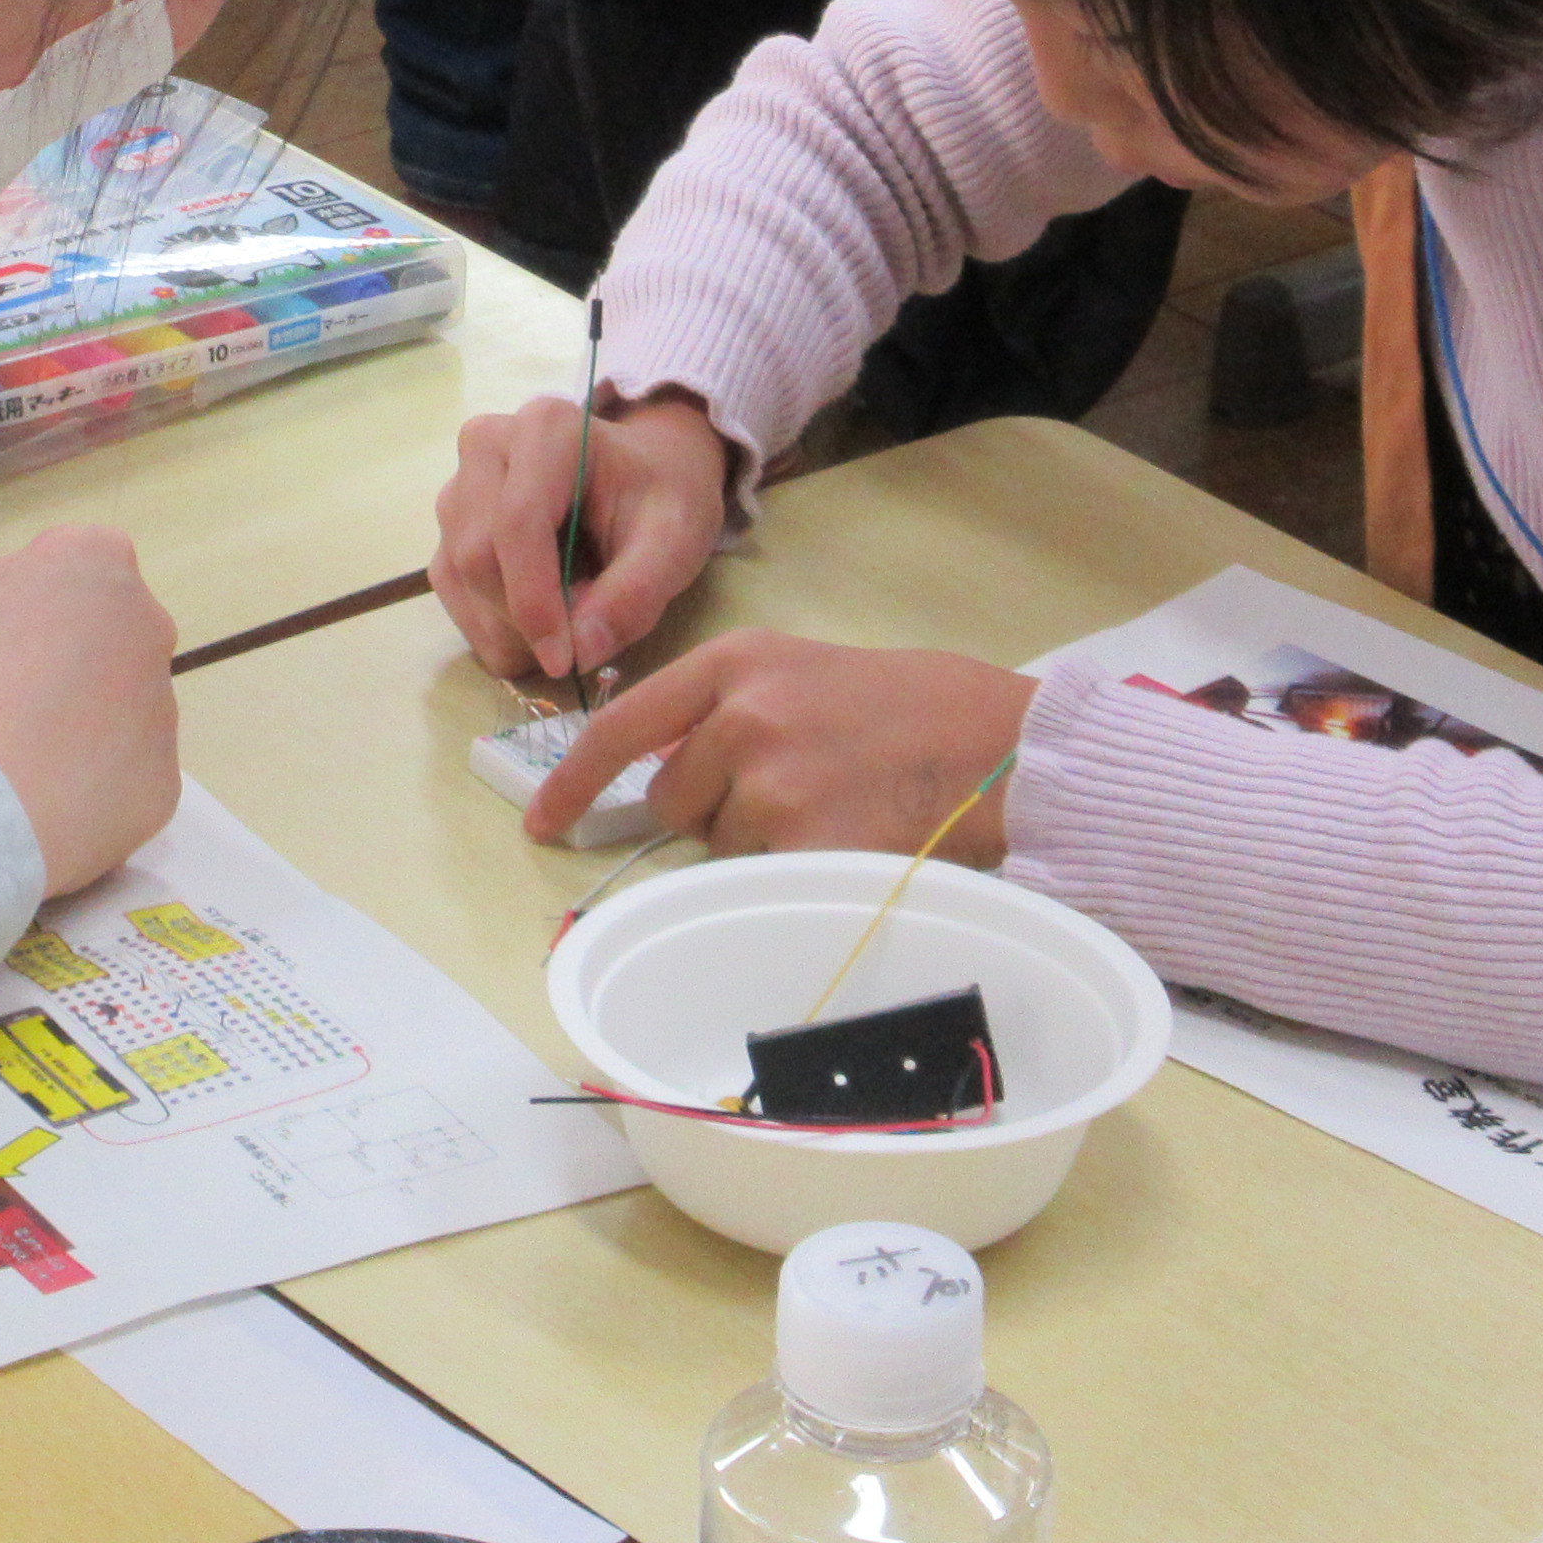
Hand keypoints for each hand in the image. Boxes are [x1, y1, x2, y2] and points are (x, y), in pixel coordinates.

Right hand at [0, 522, 180, 892]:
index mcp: (96, 567)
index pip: (70, 556)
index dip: (19, 586)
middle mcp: (148, 635)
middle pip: (100, 635)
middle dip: (52, 655)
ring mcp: (161, 720)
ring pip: (114, 712)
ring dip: (69, 725)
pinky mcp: (157, 795)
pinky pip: (117, 782)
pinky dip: (79, 791)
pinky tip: (25, 805)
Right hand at [434, 388, 725, 686]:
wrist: (645, 471)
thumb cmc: (664, 496)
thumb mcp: (676, 541)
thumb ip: (634, 595)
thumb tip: (578, 654)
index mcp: (547, 429)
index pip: (518, 523)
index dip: (533, 601)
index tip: (563, 661)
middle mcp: (487, 444)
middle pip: (478, 553)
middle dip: (521, 620)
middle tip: (577, 649)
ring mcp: (460, 482)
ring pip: (457, 575)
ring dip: (505, 628)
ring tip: (566, 632)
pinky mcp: (451, 522)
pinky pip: (451, 585)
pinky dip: (489, 625)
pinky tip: (535, 630)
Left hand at [527, 631, 1035, 857]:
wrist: (1000, 742)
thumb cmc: (910, 707)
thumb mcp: (803, 673)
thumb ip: (728, 709)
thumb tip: (660, 769)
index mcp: (737, 662)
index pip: (621, 725)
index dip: (574, 780)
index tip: (543, 819)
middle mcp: (740, 716)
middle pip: (673, 799)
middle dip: (713, 811)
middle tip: (794, 792)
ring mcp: (769, 782)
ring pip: (721, 845)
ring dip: (762, 844)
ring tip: (836, 808)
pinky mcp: (801, 844)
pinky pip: (762, 879)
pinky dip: (795, 874)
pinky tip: (849, 838)